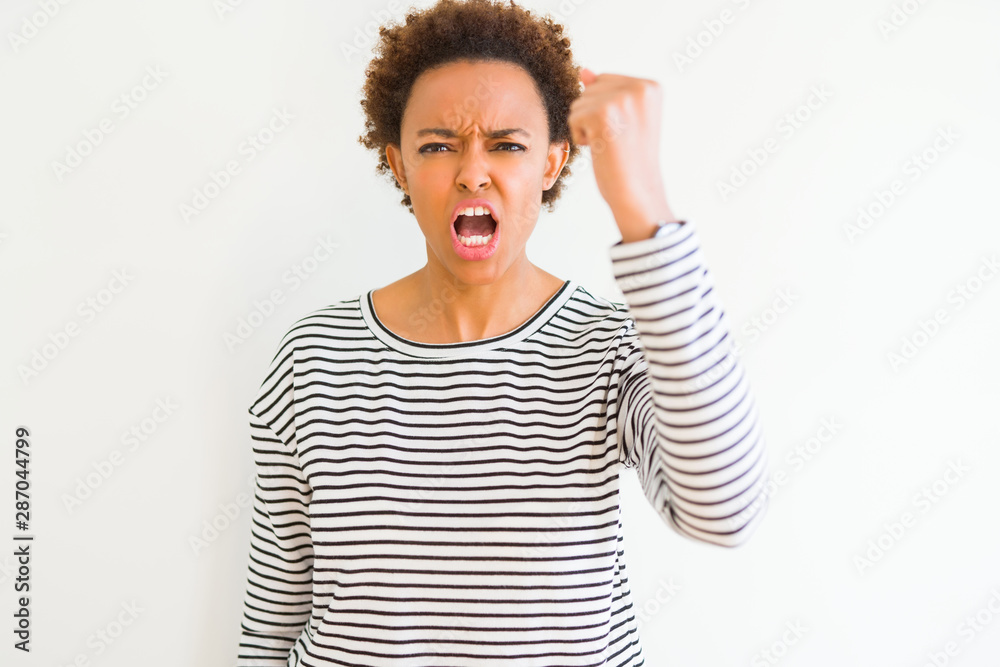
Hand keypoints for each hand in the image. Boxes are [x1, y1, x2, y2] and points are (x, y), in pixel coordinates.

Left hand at [568, 68, 676, 240]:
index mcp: (651, 87)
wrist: (636, 193)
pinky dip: (580, 136)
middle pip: (591, 88)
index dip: (605, 109)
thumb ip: (606, 92)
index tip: (624, 132)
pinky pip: (573, 116)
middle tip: (616, 140)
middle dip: (593, 116)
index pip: (606, 80)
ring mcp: (622, 98)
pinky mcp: (603, 112)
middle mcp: (640, 88)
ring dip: (585, 127)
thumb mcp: (623, 120)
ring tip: (609, 144)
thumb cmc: (630, 162)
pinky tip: (600, 148)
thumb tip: (583, 71)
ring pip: (579, 102)